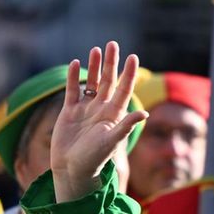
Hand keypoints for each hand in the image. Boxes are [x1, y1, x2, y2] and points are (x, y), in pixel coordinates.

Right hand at [51, 42, 147, 202]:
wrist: (72, 169)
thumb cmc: (94, 159)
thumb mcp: (111, 142)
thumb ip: (125, 126)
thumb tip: (144, 114)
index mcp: (114, 115)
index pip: (124, 89)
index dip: (128, 74)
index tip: (133, 57)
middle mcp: (101, 109)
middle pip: (108, 81)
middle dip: (111, 63)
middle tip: (112, 44)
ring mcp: (85, 109)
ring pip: (91, 83)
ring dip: (94, 67)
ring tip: (96, 49)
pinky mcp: (69, 112)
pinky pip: (73, 91)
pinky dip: (74, 78)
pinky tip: (76, 63)